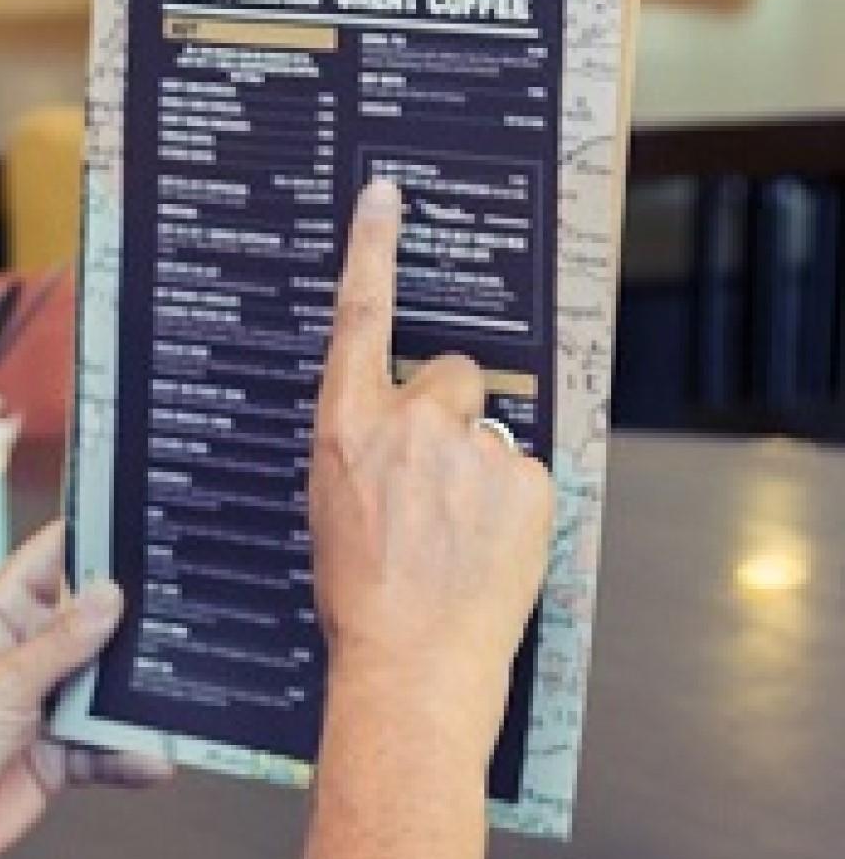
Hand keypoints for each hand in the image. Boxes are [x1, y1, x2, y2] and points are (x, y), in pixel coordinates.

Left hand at [0, 521, 170, 858]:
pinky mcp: (56, 752)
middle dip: (131, 625)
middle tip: (184, 615)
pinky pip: (104, 747)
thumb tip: (109, 594)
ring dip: (135, 698)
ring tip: (177, 696)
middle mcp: (24, 654)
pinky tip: (153, 759)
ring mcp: (42, 704)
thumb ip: (62, 642)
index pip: (47, 560)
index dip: (87, 537)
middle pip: (90, 624)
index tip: (137, 517)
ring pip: (104, 689)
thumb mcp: (2, 681)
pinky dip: (127, 754)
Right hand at [307, 178, 555, 746]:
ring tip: (457, 537)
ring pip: (490, 435)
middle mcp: (409, 423)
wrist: (410, 663)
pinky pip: (526, 476)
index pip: (360, 315)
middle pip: (452, 376)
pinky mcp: (528, 483)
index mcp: (344, 425)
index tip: (386, 195)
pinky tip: (487, 550)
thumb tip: (399, 432)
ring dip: (480, 471)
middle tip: (437, 481)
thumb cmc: (359, 595)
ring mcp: (472, 451)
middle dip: (452, 414)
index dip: (373, 248)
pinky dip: (514, 508)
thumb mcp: (330, 505)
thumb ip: (364, 447)